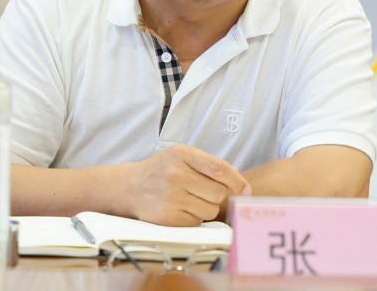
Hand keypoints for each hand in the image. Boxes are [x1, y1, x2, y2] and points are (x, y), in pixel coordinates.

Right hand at [125, 144, 250, 225]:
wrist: (130, 187)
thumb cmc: (163, 170)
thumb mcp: (182, 156)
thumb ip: (209, 164)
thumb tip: (239, 180)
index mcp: (182, 154)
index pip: (219, 168)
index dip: (237, 181)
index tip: (245, 190)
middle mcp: (176, 174)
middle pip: (219, 192)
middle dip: (219, 195)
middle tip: (205, 192)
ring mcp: (171, 197)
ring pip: (211, 209)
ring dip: (207, 207)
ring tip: (190, 199)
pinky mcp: (168, 217)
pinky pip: (197, 221)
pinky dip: (195, 217)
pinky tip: (181, 208)